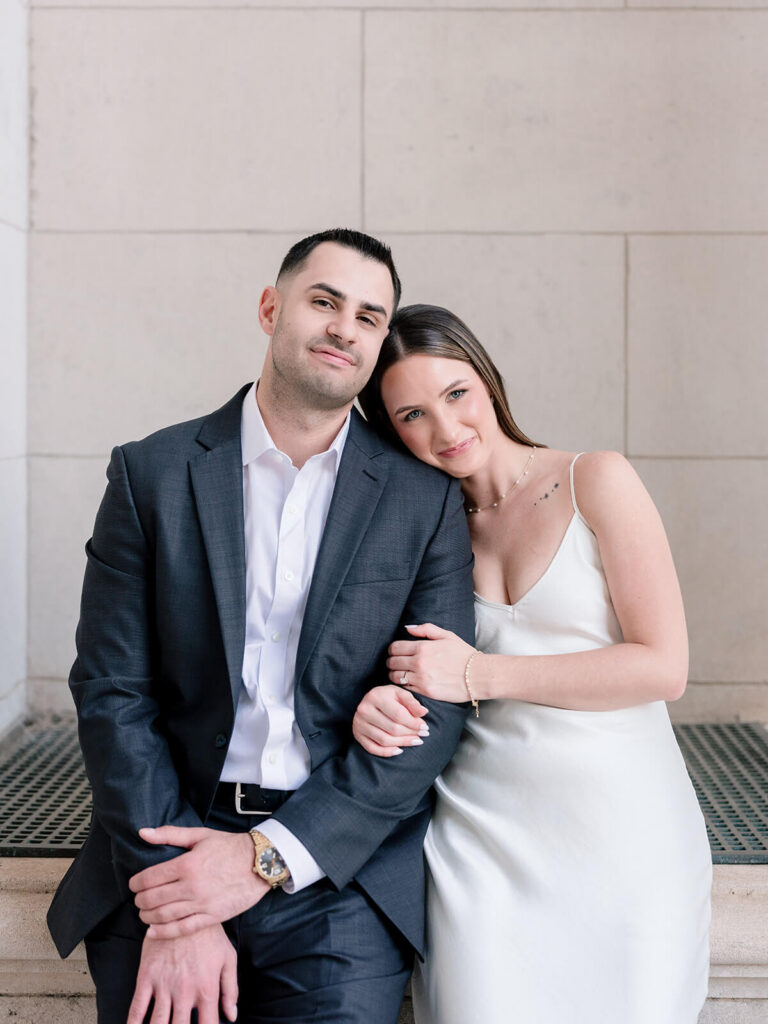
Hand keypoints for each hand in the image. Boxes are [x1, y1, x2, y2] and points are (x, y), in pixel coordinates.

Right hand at [127, 924, 237, 1023]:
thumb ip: (230, 989)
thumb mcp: (227, 957)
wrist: (183, 909)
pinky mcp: (146, 977)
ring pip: (158, 1023)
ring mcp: (164, 985)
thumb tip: (232, 1016)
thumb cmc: (209, 935)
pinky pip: (137, 1008)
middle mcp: (185, 992)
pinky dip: (133, 1023)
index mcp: (207, 989)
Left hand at [130, 827, 268, 938]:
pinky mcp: (212, 916)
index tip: (133, 885)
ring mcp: (202, 903)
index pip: (149, 878)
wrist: (260, 862)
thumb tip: (142, 832)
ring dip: (147, 917)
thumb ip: (169, 834)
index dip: (135, 884)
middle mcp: (191, 886)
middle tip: (137, 900)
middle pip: (153, 899)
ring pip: (164, 916)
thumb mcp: (199, 835)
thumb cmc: (229, 847)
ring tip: (144, 914)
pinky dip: (163, 932)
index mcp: (187, 864)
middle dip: (139, 901)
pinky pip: (182, 929)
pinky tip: (153, 931)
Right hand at [353, 684, 429, 755]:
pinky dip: (387, 752)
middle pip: (392, 728)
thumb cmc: (388, 697)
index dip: (414, 723)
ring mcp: (359, 723)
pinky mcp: (357, 734)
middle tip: (423, 735)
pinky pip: (373, 749)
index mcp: (375, 696)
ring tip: (416, 741)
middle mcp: (364, 710)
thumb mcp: (400, 694)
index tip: (425, 727)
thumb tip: (424, 713)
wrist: (370, 701)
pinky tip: (400, 750)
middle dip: (410, 733)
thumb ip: (412, 702)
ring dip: (402, 743)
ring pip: (384, 740)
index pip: (398, 714)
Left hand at [387, 623, 475, 702]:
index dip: (393, 649)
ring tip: (402, 673)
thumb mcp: (447, 636)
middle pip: (392, 662)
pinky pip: (405, 688)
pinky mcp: (425, 692)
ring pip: (395, 677)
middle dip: (392, 662)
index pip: (394, 647)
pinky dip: (404, 685)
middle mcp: (419, 663)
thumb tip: (408, 628)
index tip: (396, 652)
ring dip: (395, 674)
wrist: (478, 675)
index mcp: (422, 647)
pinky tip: (410, 682)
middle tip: (397, 663)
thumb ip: (426, 629)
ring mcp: (421, 679)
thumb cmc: (464, 654)